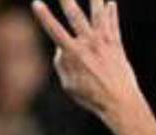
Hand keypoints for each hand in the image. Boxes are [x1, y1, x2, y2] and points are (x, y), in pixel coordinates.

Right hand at [32, 0, 146, 125]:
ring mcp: (104, 43)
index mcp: (74, 54)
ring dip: (95, 0)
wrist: (120, 103)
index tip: (36, 3)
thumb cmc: (92, 97)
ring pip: (98, 16)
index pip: (55, 31)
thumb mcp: (69, 85)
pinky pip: (113, 25)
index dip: (44, 16)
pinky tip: (111, 2)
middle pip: (76, 16)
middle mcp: (89, 44)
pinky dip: (112, 13)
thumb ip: (61, 65)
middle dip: (67, 0)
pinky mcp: (117, 46)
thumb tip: (60, 49)